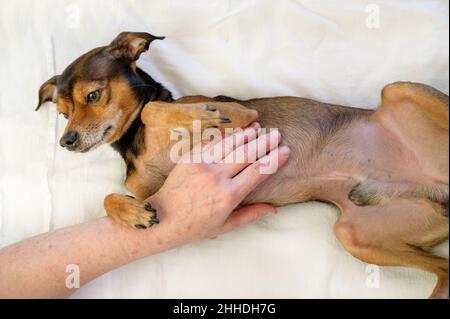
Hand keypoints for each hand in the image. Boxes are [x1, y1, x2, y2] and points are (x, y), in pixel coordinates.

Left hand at [149, 123, 289, 246]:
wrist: (161, 218)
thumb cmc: (194, 226)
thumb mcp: (225, 226)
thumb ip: (250, 215)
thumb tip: (274, 209)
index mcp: (228, 195)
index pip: (258, 172)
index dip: (273, 159)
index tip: (285, 151)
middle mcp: (217, 177)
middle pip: (247, 154)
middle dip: (264, 142)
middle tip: (277, 133)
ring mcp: (202, 165)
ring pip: (230, 144)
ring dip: (247, 135)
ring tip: (260, 128)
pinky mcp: (189, 158)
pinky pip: (212, 143)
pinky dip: (227, 136)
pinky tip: (237, 131)